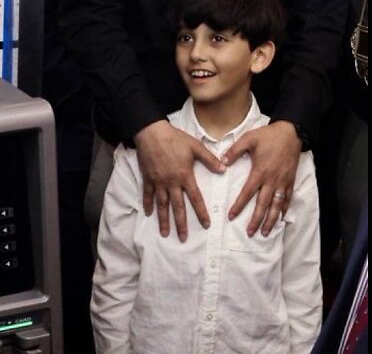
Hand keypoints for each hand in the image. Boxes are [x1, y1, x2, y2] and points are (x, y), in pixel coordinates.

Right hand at [133, 120, 223, 240]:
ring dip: (163, 220)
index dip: (201, 213)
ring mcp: (158, 182)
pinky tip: (148, 214)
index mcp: (185, 176)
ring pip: (162, 205)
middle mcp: (172, 183)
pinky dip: (148, 205)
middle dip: (181, 224)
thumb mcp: (196, 147)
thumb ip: (210, 159)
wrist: (152, 133)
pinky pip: (148, 195)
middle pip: (177, 207)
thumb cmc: (175, 138)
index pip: (195, 198)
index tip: (206, 225)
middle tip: (183, 239)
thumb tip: (224, 170)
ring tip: (164, 233)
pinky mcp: (148, 178)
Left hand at [221, 120, 300, 236]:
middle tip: (250, 233)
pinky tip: (280, 217)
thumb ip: (234, 151)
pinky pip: (288, 198)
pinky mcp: (290, 180)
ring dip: (271, 220)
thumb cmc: (268, 136)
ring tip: (266, 232)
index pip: (247, 193)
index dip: (239, 206)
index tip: (231, 216)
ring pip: (277, 206)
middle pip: (263, 205)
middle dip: (256, 220)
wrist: (291, 133)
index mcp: (260, 172)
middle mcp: (272, 180)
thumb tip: (222, 162)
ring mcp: (283, 182)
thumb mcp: (248, 139)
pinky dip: (284, 209)